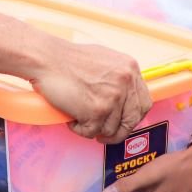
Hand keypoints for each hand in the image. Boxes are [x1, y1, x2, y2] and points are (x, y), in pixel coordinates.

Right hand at [32, 43, 149, 143]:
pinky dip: (79, 128)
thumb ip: (119, 79)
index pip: (144, 103)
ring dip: (92, 128)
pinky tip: (71, 116)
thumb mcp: (105, 61)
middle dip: (117, 131)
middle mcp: (126, 82)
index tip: (122, 122)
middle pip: (132, 121)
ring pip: (110, 130)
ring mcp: (113, 97)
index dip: (132, 117)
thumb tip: (124, 100)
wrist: (47, 58)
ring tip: (78, 115)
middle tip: (102, 133)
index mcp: (130, 69)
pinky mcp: (97, 110)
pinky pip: (91, 132)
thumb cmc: (68, 59)